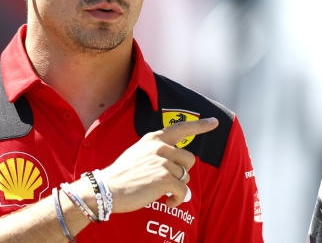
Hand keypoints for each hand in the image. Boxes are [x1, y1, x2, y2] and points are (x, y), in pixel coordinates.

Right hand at [99, 117, 217, 211]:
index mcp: (154, 139)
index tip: (214, 122)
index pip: (181, 128)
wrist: (107, 189)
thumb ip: (156, 151)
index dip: (200, 125)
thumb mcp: (138, 153)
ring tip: (163, 192)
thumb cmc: (122, 175)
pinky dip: (178, 199)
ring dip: (177, 187)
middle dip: (182, 172)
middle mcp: (159, 147)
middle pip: (189, 159)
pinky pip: (183, 191)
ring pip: (185, 176)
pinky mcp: (164, 179)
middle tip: (166, 180)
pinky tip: (168, 201)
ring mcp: (162, 162)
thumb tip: (176, 162)